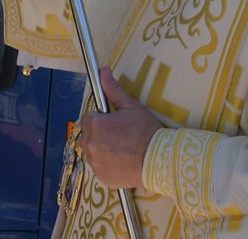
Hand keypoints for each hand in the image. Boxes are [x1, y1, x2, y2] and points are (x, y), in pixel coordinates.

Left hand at [80, 67, 161, 189]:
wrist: (159, 159)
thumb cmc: (145, 131)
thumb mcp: (131, 106)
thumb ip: (113, 89)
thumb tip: (103, 70)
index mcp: (95, 125)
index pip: (89, 118)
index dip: (102, 119)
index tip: (115, 123)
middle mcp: (90, 145)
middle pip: (89, 135)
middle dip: (100, 134)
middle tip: (120, 136)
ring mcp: (95, 163)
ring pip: (93, 152)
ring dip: (102, 149)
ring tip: (122, 149)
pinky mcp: (102, 177)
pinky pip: (99, 167)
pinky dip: (107, 165)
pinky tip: (122, 161)